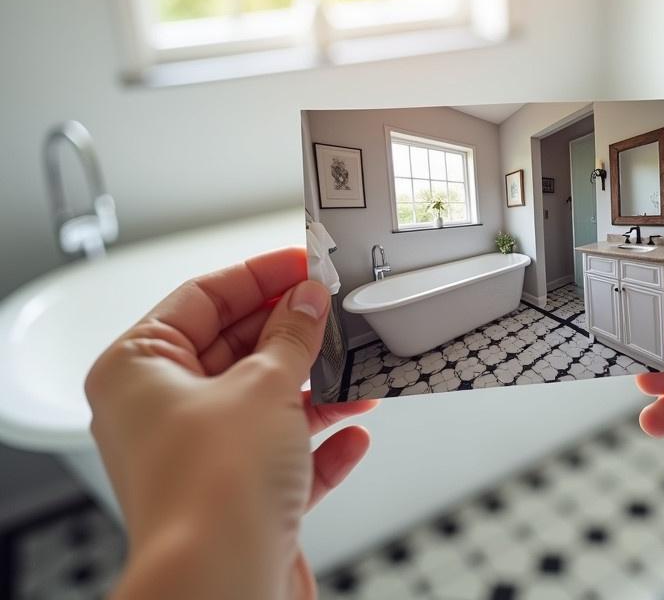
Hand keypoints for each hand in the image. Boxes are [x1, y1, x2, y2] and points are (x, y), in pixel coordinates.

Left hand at [85, 247, 375, 599]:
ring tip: (356, 372)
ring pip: (264, 402)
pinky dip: (319, 444)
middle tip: (335, 312)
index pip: (202, 298)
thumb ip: (292, 336)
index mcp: (139, 370)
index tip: (302, 264)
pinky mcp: (235, 497)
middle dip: (292, 332)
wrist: (220, 587)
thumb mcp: (264, 385)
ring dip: (315, 388)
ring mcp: (199, 456)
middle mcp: (160, 412)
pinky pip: (283, 456)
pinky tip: (353, 434)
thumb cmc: (211, 491)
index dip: (258, 276)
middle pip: (236, 348)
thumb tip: (307, 301)